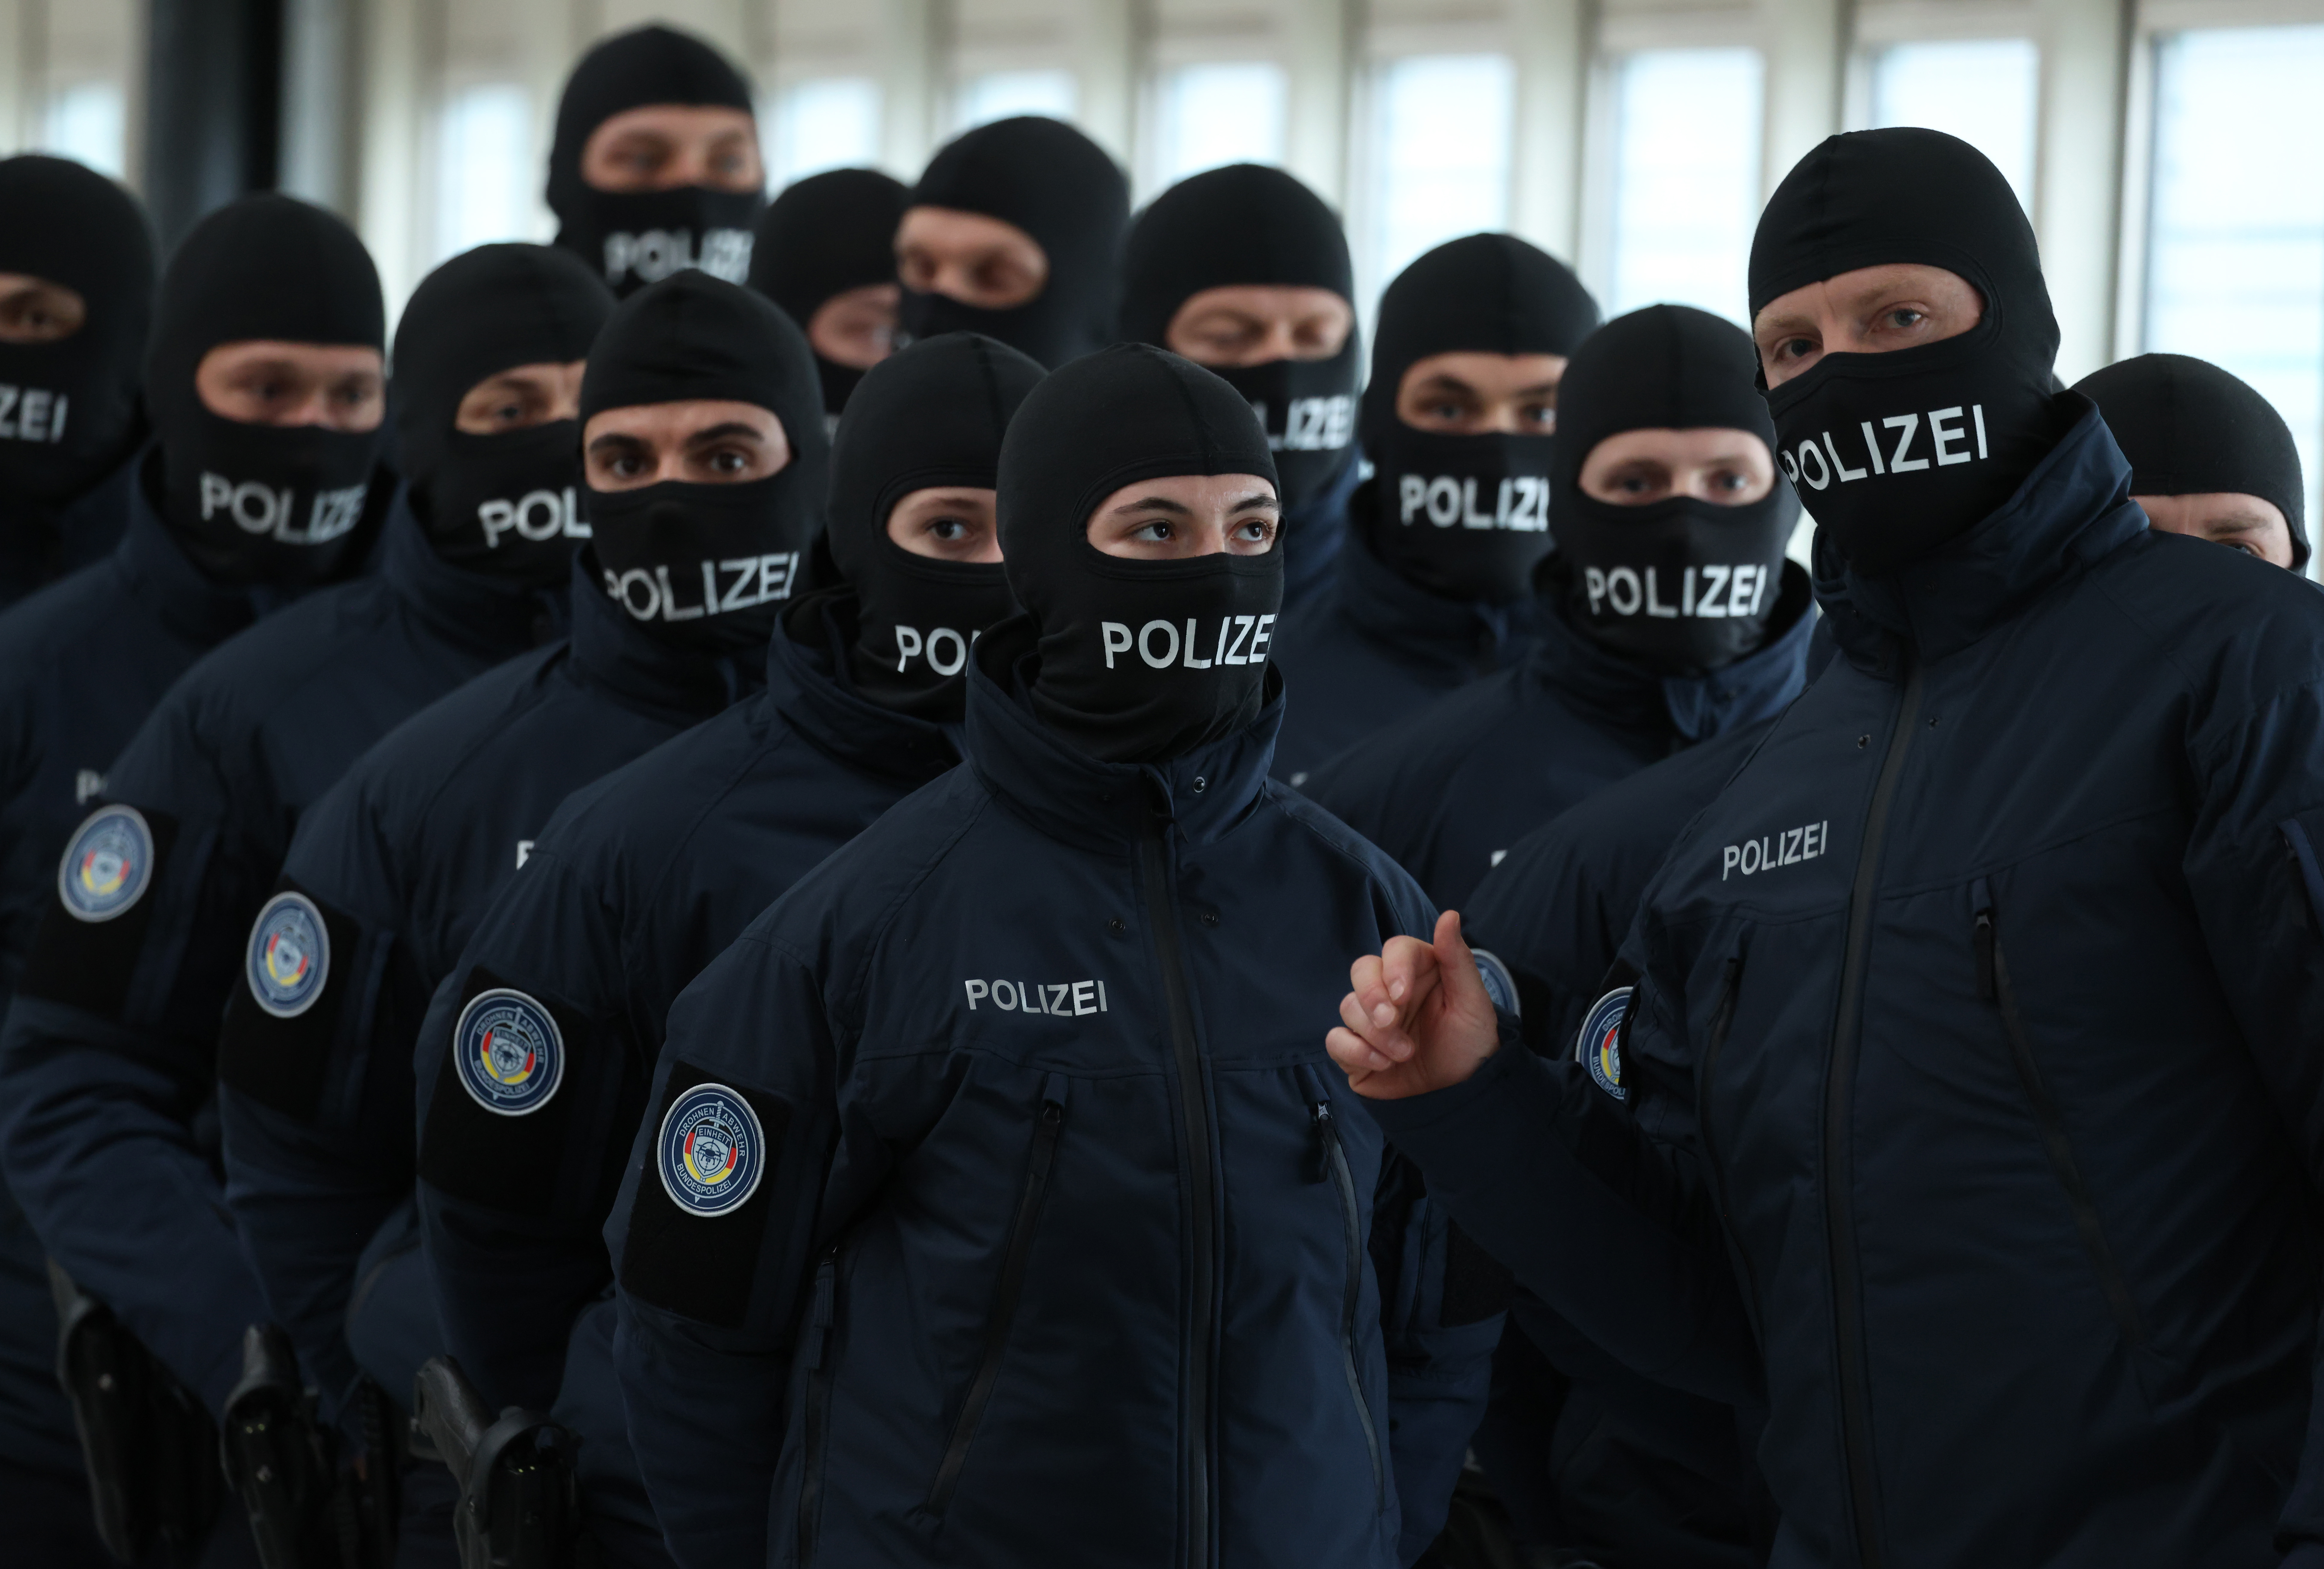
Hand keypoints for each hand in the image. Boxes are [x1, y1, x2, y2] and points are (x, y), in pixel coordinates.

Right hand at [1327, 911, 1500, 1099]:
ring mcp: (1369, 1020)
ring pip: (1348, 1006)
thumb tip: (1450, 915)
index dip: (1393, 967)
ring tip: (1404, 1053)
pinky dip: (1355, 1050)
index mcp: (1418, 971)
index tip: (1402, 994)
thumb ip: (1458, 959)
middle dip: (1372, 995)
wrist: (1461, 1094)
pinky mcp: (1354, 1049)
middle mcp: (1390, 991)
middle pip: (1361, 970)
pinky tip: (1382, 1064)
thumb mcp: (1472, 1003)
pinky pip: (1335, 1039)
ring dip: (1374, 1032)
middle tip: (1390, 1020)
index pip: (1395, 949)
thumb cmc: (1470, 1044)